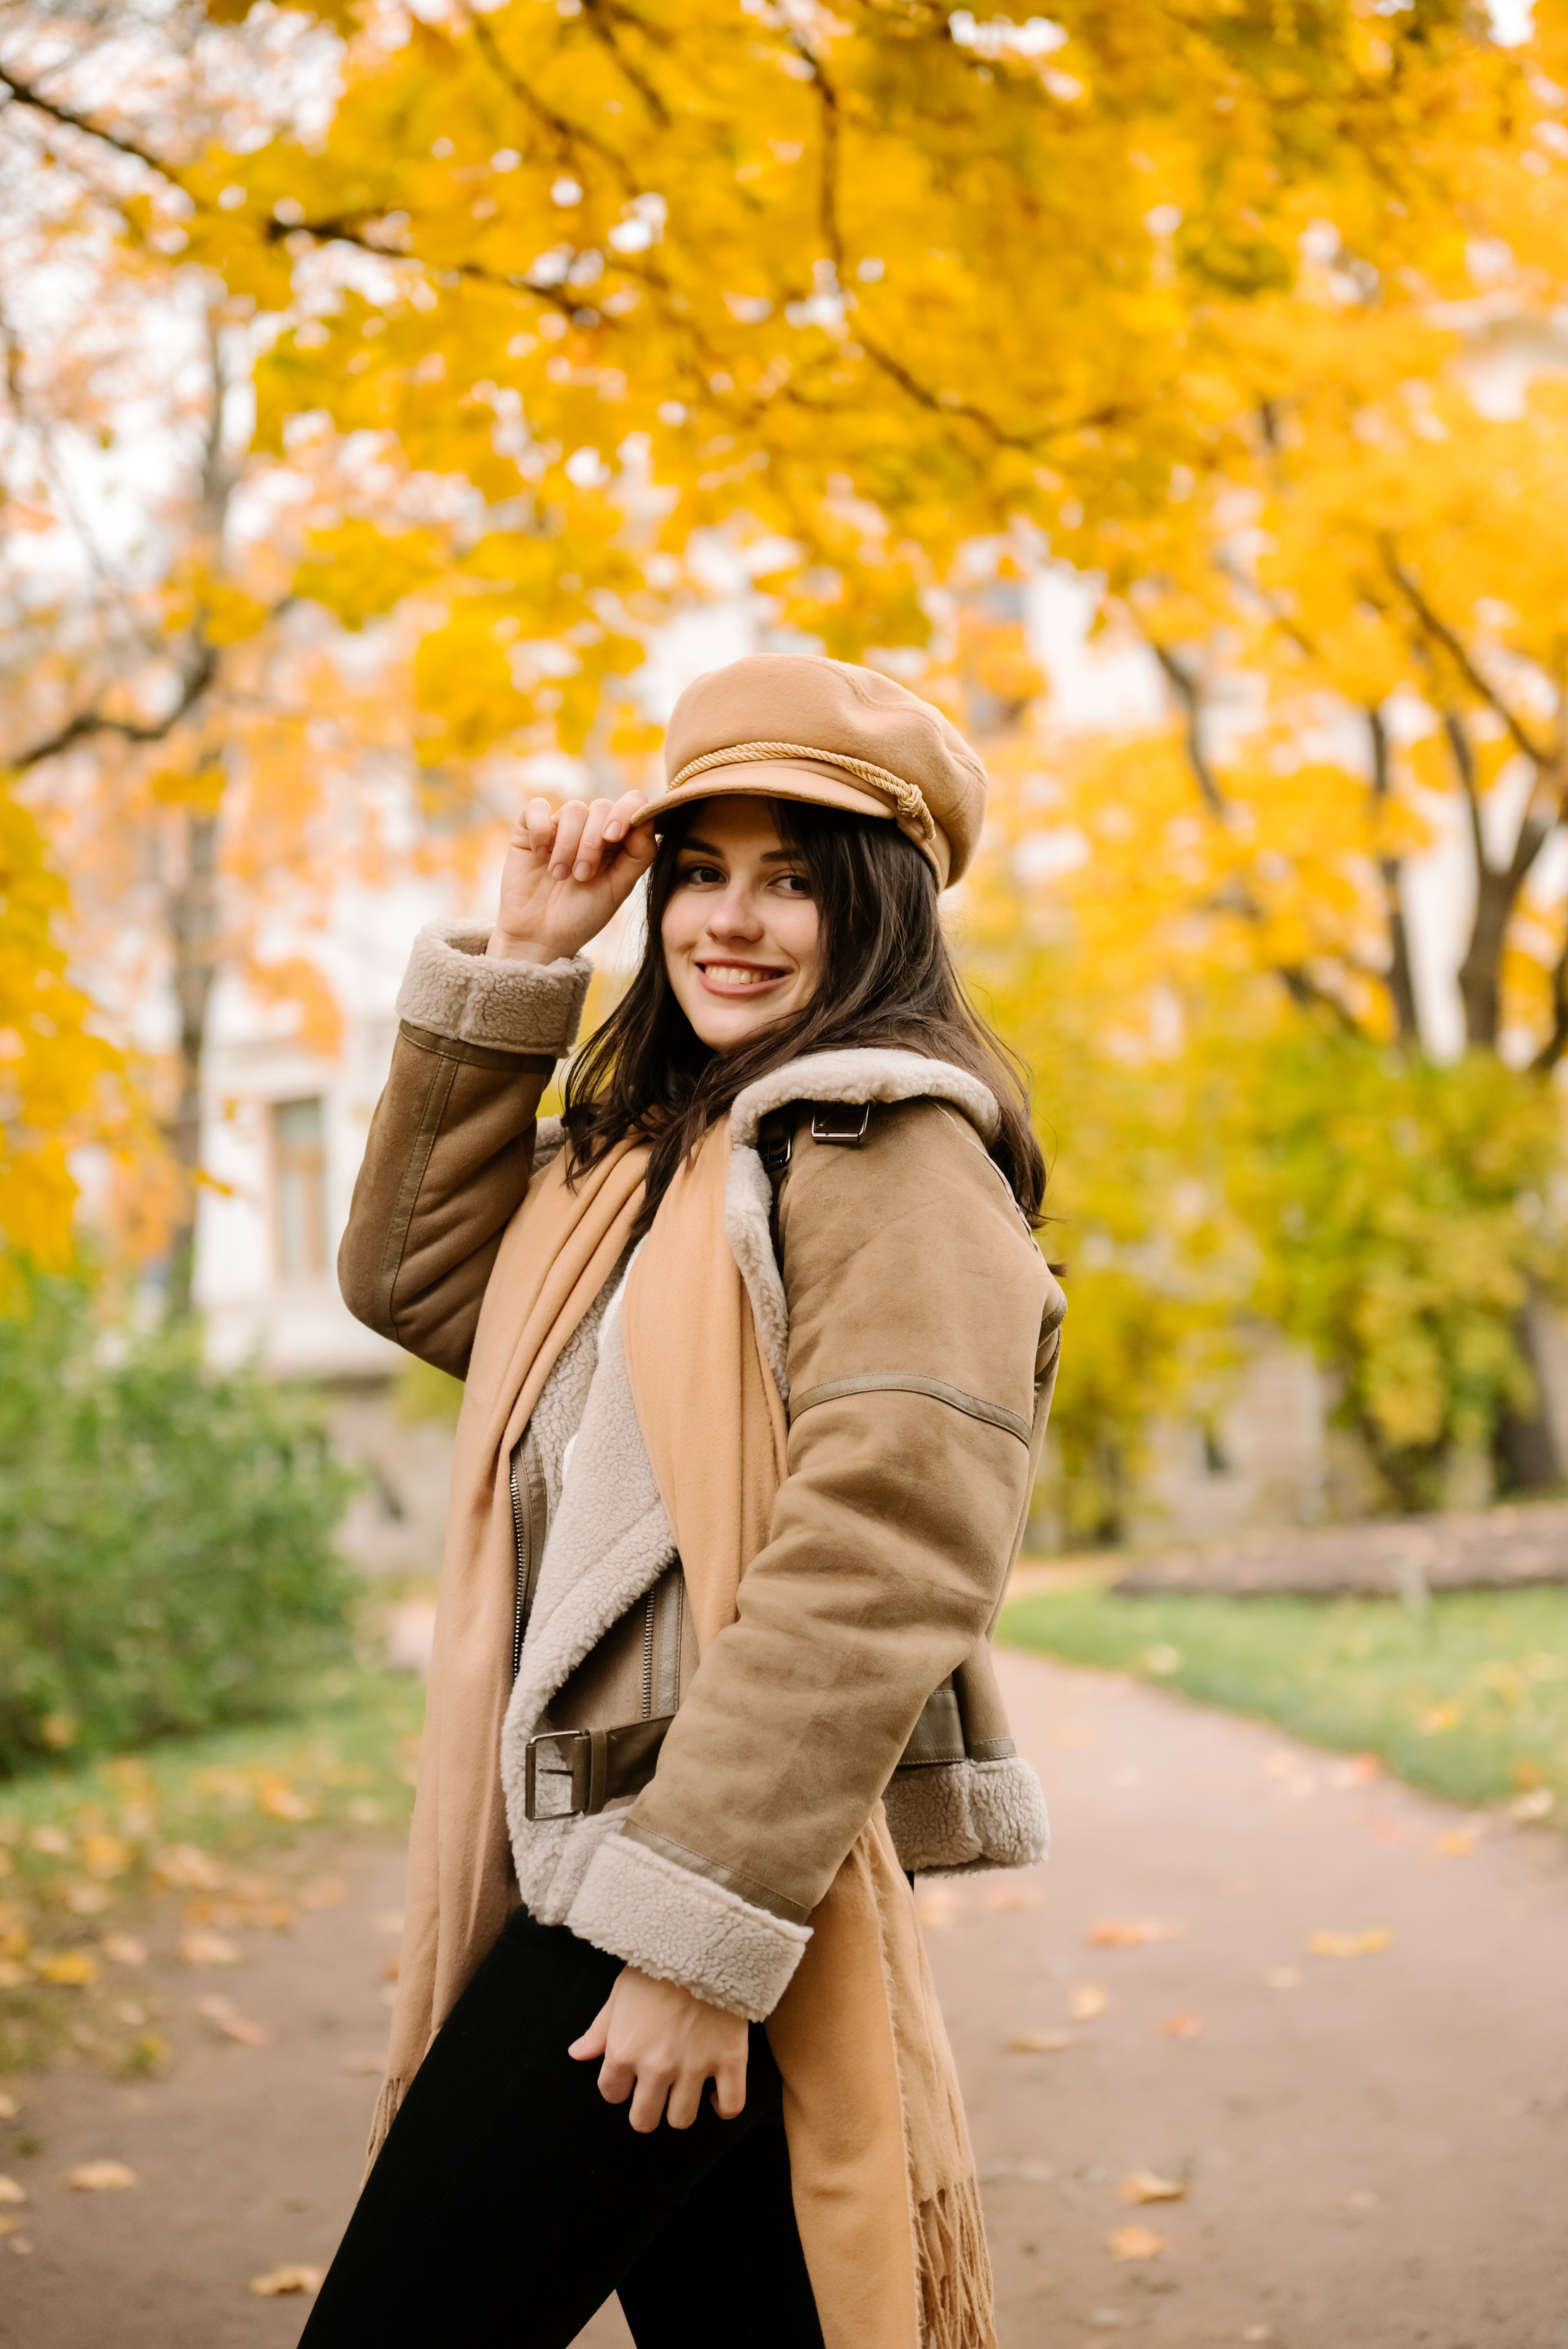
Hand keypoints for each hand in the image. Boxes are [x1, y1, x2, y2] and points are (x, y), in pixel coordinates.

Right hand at [486, 788, 655, 966]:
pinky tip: (540, 855)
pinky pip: (537, 808)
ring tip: (560, 875)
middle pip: (602, 807)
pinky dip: (541, 830)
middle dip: (593, 843)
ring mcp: (560, 827)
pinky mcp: (529, 829)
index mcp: (618, 840)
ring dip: (568, 845)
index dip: (626, 812)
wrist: (540, 936)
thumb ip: (639, 854)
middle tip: (582, 876)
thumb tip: (646, 818)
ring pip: (573, 809)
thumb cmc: (583, 915)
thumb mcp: (619, 888)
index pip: (632, 803)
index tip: (614, 837)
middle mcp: (590, 828)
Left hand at [568, 1964, 749, 2131]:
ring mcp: (694, 2067)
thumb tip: (577, 2054)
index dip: (619, 2086)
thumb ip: (599, 2030)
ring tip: (684, 2090)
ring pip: (682, 2119)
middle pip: (644, 2120)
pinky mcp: (730, 2060)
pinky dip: (722, 2107)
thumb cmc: (656, 1965)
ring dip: (681, 2109)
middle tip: (656, 2091)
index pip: (611, 2094)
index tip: (630, 2074)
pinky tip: (715, 2094)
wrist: (703, 1940)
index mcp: (624, 2050)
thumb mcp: (619, 1993)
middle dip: (647, 2109)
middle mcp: (656, 2067)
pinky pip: (730, 2106)